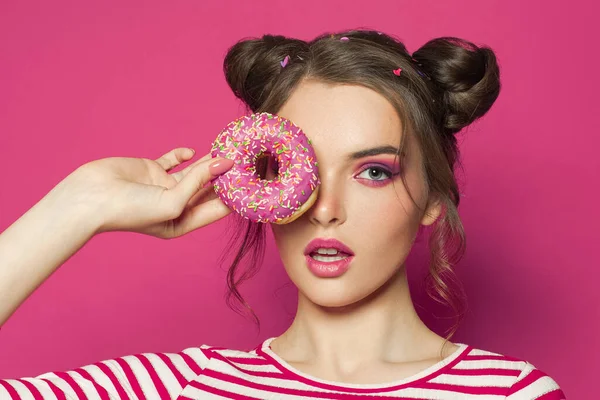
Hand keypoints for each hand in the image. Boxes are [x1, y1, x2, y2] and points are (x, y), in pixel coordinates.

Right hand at [64, 148, 233, 237]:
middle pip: (209, 189)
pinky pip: (173, 161)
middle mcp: (176, 205)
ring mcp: (164, 186)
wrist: (90, 197)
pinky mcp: (152, 170)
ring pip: (195, 172)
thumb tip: (225, 163)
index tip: (253, 179)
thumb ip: (199, 182)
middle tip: (247, 160)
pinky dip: (183, 155)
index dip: (235, 195)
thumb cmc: (131, 210)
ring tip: (230, 149)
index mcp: (183, 222)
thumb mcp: (172, 201)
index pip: (217, 208)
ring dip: (210, 162)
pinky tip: (194, 151)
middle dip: (226, 177)